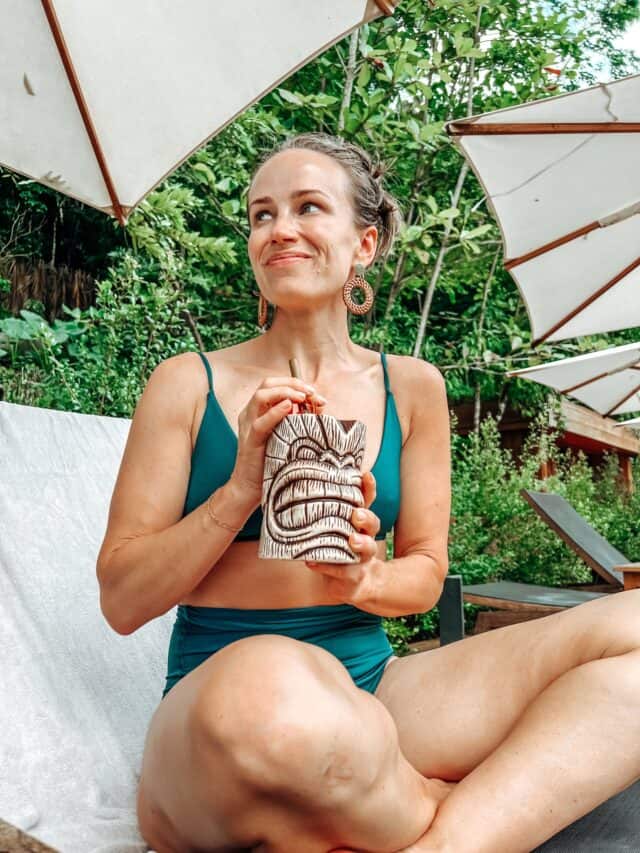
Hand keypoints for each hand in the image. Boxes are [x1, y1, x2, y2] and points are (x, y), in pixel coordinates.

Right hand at [230, 376, 326, 503]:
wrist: (250, 487)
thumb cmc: (271, 461)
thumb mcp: (287, 435)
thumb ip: (299, 419)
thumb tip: (321, 406)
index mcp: (259, 410)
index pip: (274, 385)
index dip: (296, 384)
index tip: (315, 393)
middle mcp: (251, 413)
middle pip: (267, 384)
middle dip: (292, 383)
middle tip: (312, 392)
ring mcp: (248, 426)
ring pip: (261, 396)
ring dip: (285, 392)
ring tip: (303, 398)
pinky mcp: (250, 441)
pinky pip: (260, 423)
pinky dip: (276, 412)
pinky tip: (290, 407)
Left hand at [305, 471, 382, 606]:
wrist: (352, 584)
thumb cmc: (338, 549)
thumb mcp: (333, 528)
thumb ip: (323, 514)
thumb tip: (294, 489)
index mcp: (359, 521)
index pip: (367, 501)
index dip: (368, 488)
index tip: (366, 475)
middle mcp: (365, 537)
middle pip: (373, 523)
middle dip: (366, 517)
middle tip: (356, 514)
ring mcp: (362, 558)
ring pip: (367, 548)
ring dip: (360, 543)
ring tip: (351, 540)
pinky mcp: (353, 576)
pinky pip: (342, 571)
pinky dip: (326, 566)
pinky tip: (312, 562)